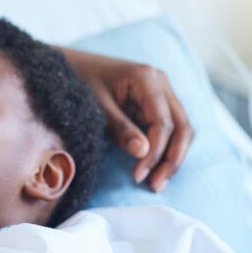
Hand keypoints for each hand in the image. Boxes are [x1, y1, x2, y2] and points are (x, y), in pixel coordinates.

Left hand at [61, 49, 193, 191]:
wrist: (69, 65)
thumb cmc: (79, 81)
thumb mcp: (95, 106)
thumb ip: (119, 128)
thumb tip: (143, 152)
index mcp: (147, 78)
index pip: (163, 122)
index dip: (155, 152)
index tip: (139, 175)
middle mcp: (161, 83)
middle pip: (182, 126)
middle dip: (172, 159)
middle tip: (155, 186)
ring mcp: (161, 92)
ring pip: (182, 129)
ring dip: (172, 157)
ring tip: (156, 184)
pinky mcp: (156, 103)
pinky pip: (170, 129)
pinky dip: (165, 149)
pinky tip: (153, 170)